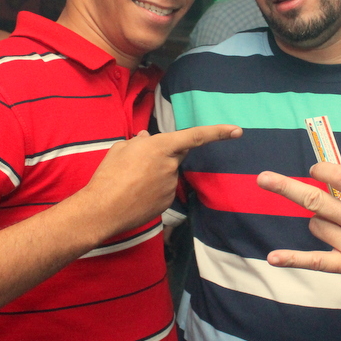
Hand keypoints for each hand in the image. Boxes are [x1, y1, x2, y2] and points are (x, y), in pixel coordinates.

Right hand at [83, 125, 241, 238]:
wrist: (103, 210)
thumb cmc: (109, 175)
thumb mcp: (120, 149)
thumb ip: (138, 142)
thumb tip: (146, 139)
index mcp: (161, 147)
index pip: (196, 136)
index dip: (218, 132)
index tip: (238, 130)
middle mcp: (171, 165)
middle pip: (176, 154)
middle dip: (163, 154)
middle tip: (138, 162)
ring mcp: (171, 186)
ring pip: (168, 173)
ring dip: (155, 173)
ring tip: (131, 180)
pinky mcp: (167, 202)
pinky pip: (164, 190)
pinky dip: (153, 189)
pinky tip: (135, 193)